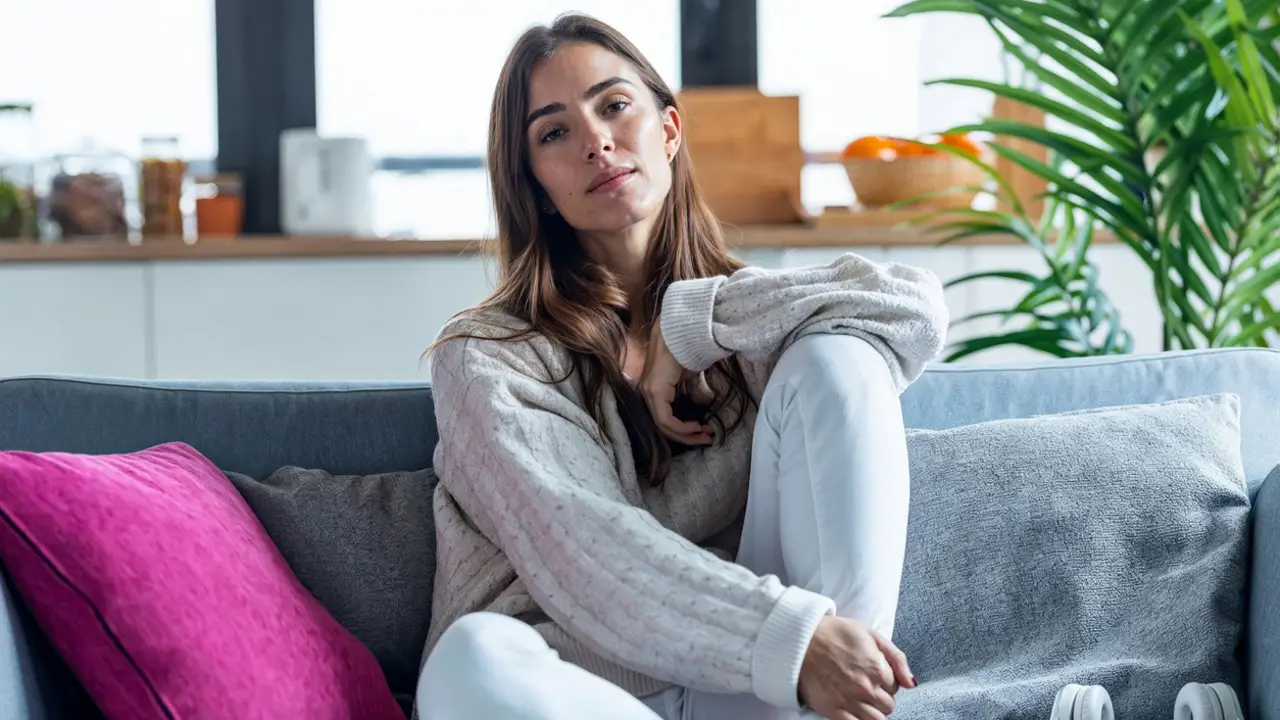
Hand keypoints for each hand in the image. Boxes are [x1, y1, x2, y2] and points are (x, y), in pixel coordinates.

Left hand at [638, 317, 713, 445]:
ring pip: (663, 425)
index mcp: (652, 389)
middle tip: (707, 439)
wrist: (681, 331)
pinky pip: (665, 419)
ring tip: (705, 435)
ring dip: (686, 434)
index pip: (663, 418)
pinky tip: (696, 425)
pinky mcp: (653, 391)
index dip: (683, 430)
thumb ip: (686, 390)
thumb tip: (697, 404)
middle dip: (687, 437)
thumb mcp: (686, 374)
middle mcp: (646, 392)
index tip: (703, 431)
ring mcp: (648, 392)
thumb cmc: (685, 348)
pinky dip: (681, 427)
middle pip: (663, 426)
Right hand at [798, 616, 915, 719]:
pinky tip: (854, 709)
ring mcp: (849, 701)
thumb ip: (897, 658)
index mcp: (877, 668)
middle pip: (888, 706)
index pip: (896, 687)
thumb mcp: (870, 634)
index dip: (886, 680)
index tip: (874, 672)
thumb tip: (912, 683)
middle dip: (881, 696)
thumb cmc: (835, 633)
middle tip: (866, 684)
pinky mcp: (833, 711)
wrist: (800, 640)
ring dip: (873, 710)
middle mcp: (865, 688)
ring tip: (860, 697)